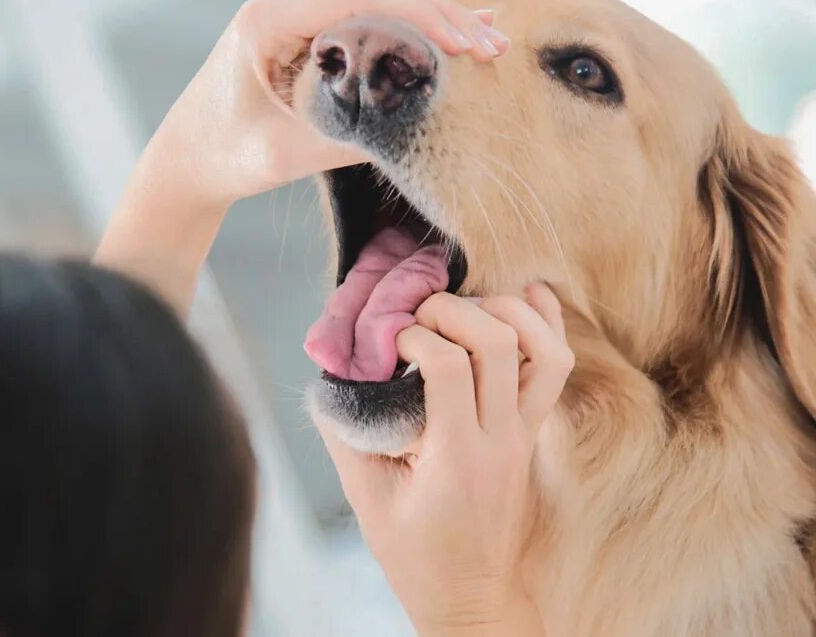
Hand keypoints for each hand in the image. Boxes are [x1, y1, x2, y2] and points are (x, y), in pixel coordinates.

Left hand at [98, 0, 508, 314]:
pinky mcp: (306, 36)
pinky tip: (450, 35)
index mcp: (269, 20)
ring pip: (376, 0)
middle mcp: (283, 6)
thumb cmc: (224, 156)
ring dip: (430, 19)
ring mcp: (295, 17)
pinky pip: (364, 20)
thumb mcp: (287, 152)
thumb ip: (348, 137)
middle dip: (438, 15)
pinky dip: (407, 29)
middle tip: (490, 46)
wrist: (186, 162)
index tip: (464, 44)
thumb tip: (416, 127)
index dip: (420, 13)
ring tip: (486, 40)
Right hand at [316, 284, 572, 635]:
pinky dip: (546, 322)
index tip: (389, 341)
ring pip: (545, 350)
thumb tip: (333, 375)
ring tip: (464, 307)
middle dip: (454, 309)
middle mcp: (501, 439)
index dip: (415, 336)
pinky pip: (556, 366)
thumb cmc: (415, 554)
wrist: (472, 596)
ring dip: (506, 311)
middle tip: (419, 316)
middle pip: (500, 343)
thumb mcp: (366, 498)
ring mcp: (525, 434)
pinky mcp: (533, 432)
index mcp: (456, 457)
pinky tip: (526, 293)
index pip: (450, 367)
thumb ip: (346, 433)